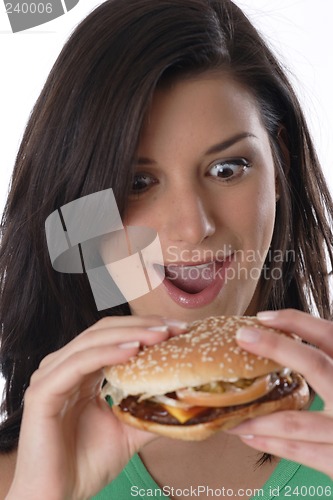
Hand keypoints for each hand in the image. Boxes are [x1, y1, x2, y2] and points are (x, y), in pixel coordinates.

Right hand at [7, 315, 187, 499]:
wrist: (57, 498)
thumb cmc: (85, 464)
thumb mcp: (128, 431)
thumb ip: (149, 410)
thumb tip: (183, 398)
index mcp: (80, 371)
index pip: (113, 337)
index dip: (145, 328)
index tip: (178, 330)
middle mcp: (63, 366)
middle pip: (104, 331)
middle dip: (142, 325)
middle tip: (175, 327)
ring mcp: (51, 376)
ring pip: (92, 341)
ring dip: (130, 334)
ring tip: (161, 334)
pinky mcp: (42, 392)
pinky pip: (78, 363)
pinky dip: (107, 353)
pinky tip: (133, 350)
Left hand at [227, 309, 332, 479]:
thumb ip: (327, 364)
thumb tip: (287, 345)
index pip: (331, 335)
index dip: (298, 321)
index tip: (264, 317)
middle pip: (316, 365)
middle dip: (276, 347)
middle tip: (242, 337)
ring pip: (295, 420)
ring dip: (256, 413)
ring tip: (229, 407)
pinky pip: (300, 453)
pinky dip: (269, 442)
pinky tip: (248, 434)